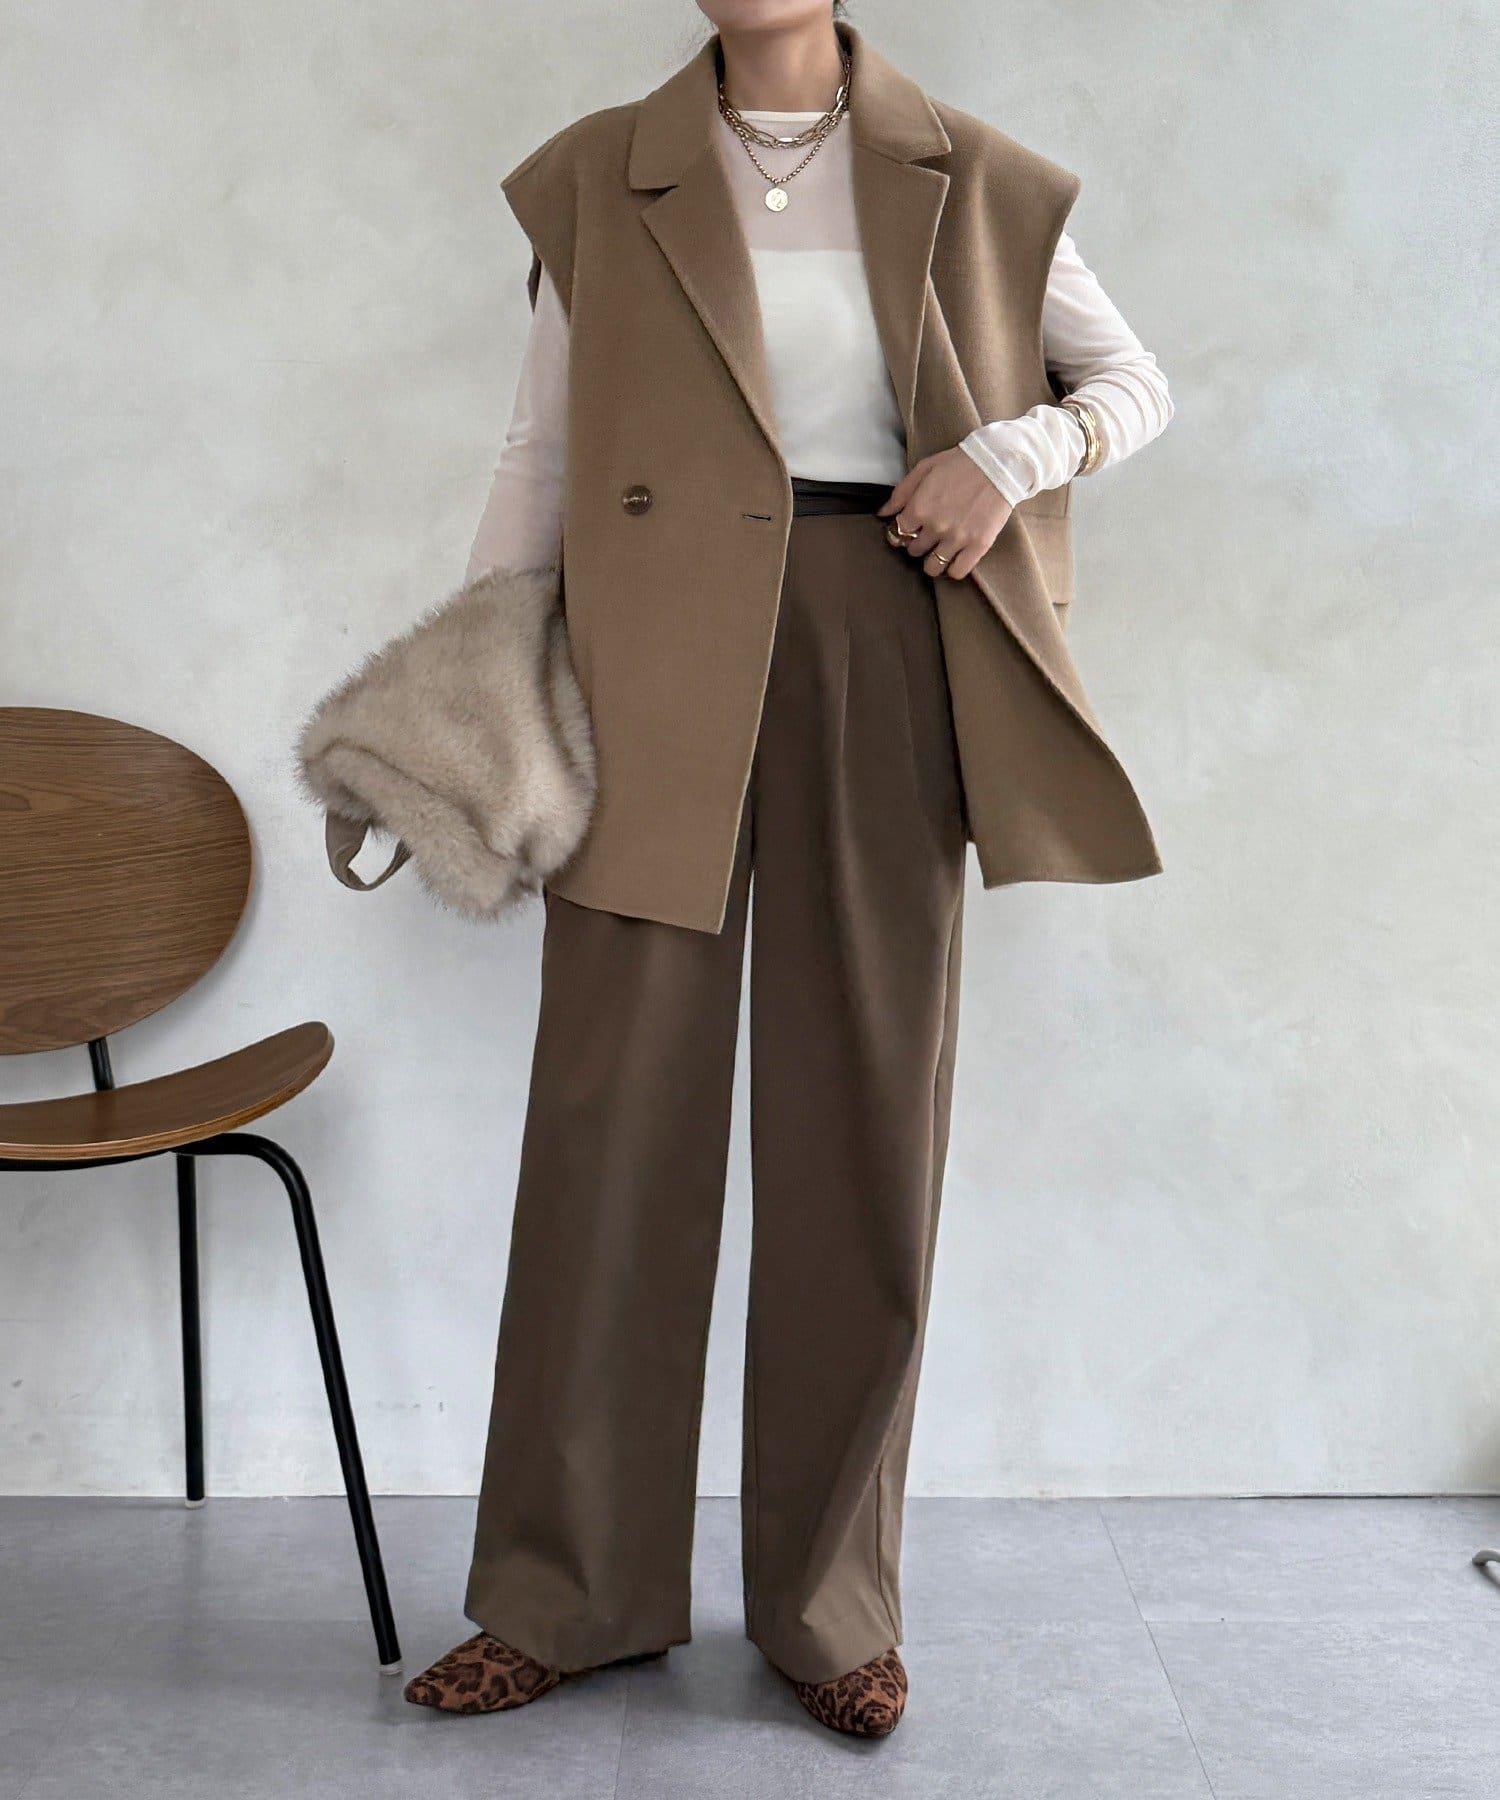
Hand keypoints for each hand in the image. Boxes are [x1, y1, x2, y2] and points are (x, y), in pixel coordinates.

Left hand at [877, 448, 1012, 580]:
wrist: (999, 463)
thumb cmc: (960, 462)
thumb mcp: (924, 468)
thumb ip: (901, 492)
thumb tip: (883, 513)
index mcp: (919, 508)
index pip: (897, 533)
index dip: (900, 531)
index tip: (908, 528)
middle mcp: (935, 527)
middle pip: (914, 550)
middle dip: (917, 543)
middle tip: (927, 534)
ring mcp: (957, 538)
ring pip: (932, 567)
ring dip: (932, 560)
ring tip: (939, 549)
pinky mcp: (978, 545)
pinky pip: (958, 572)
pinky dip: (953, 568)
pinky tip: (955, 557)